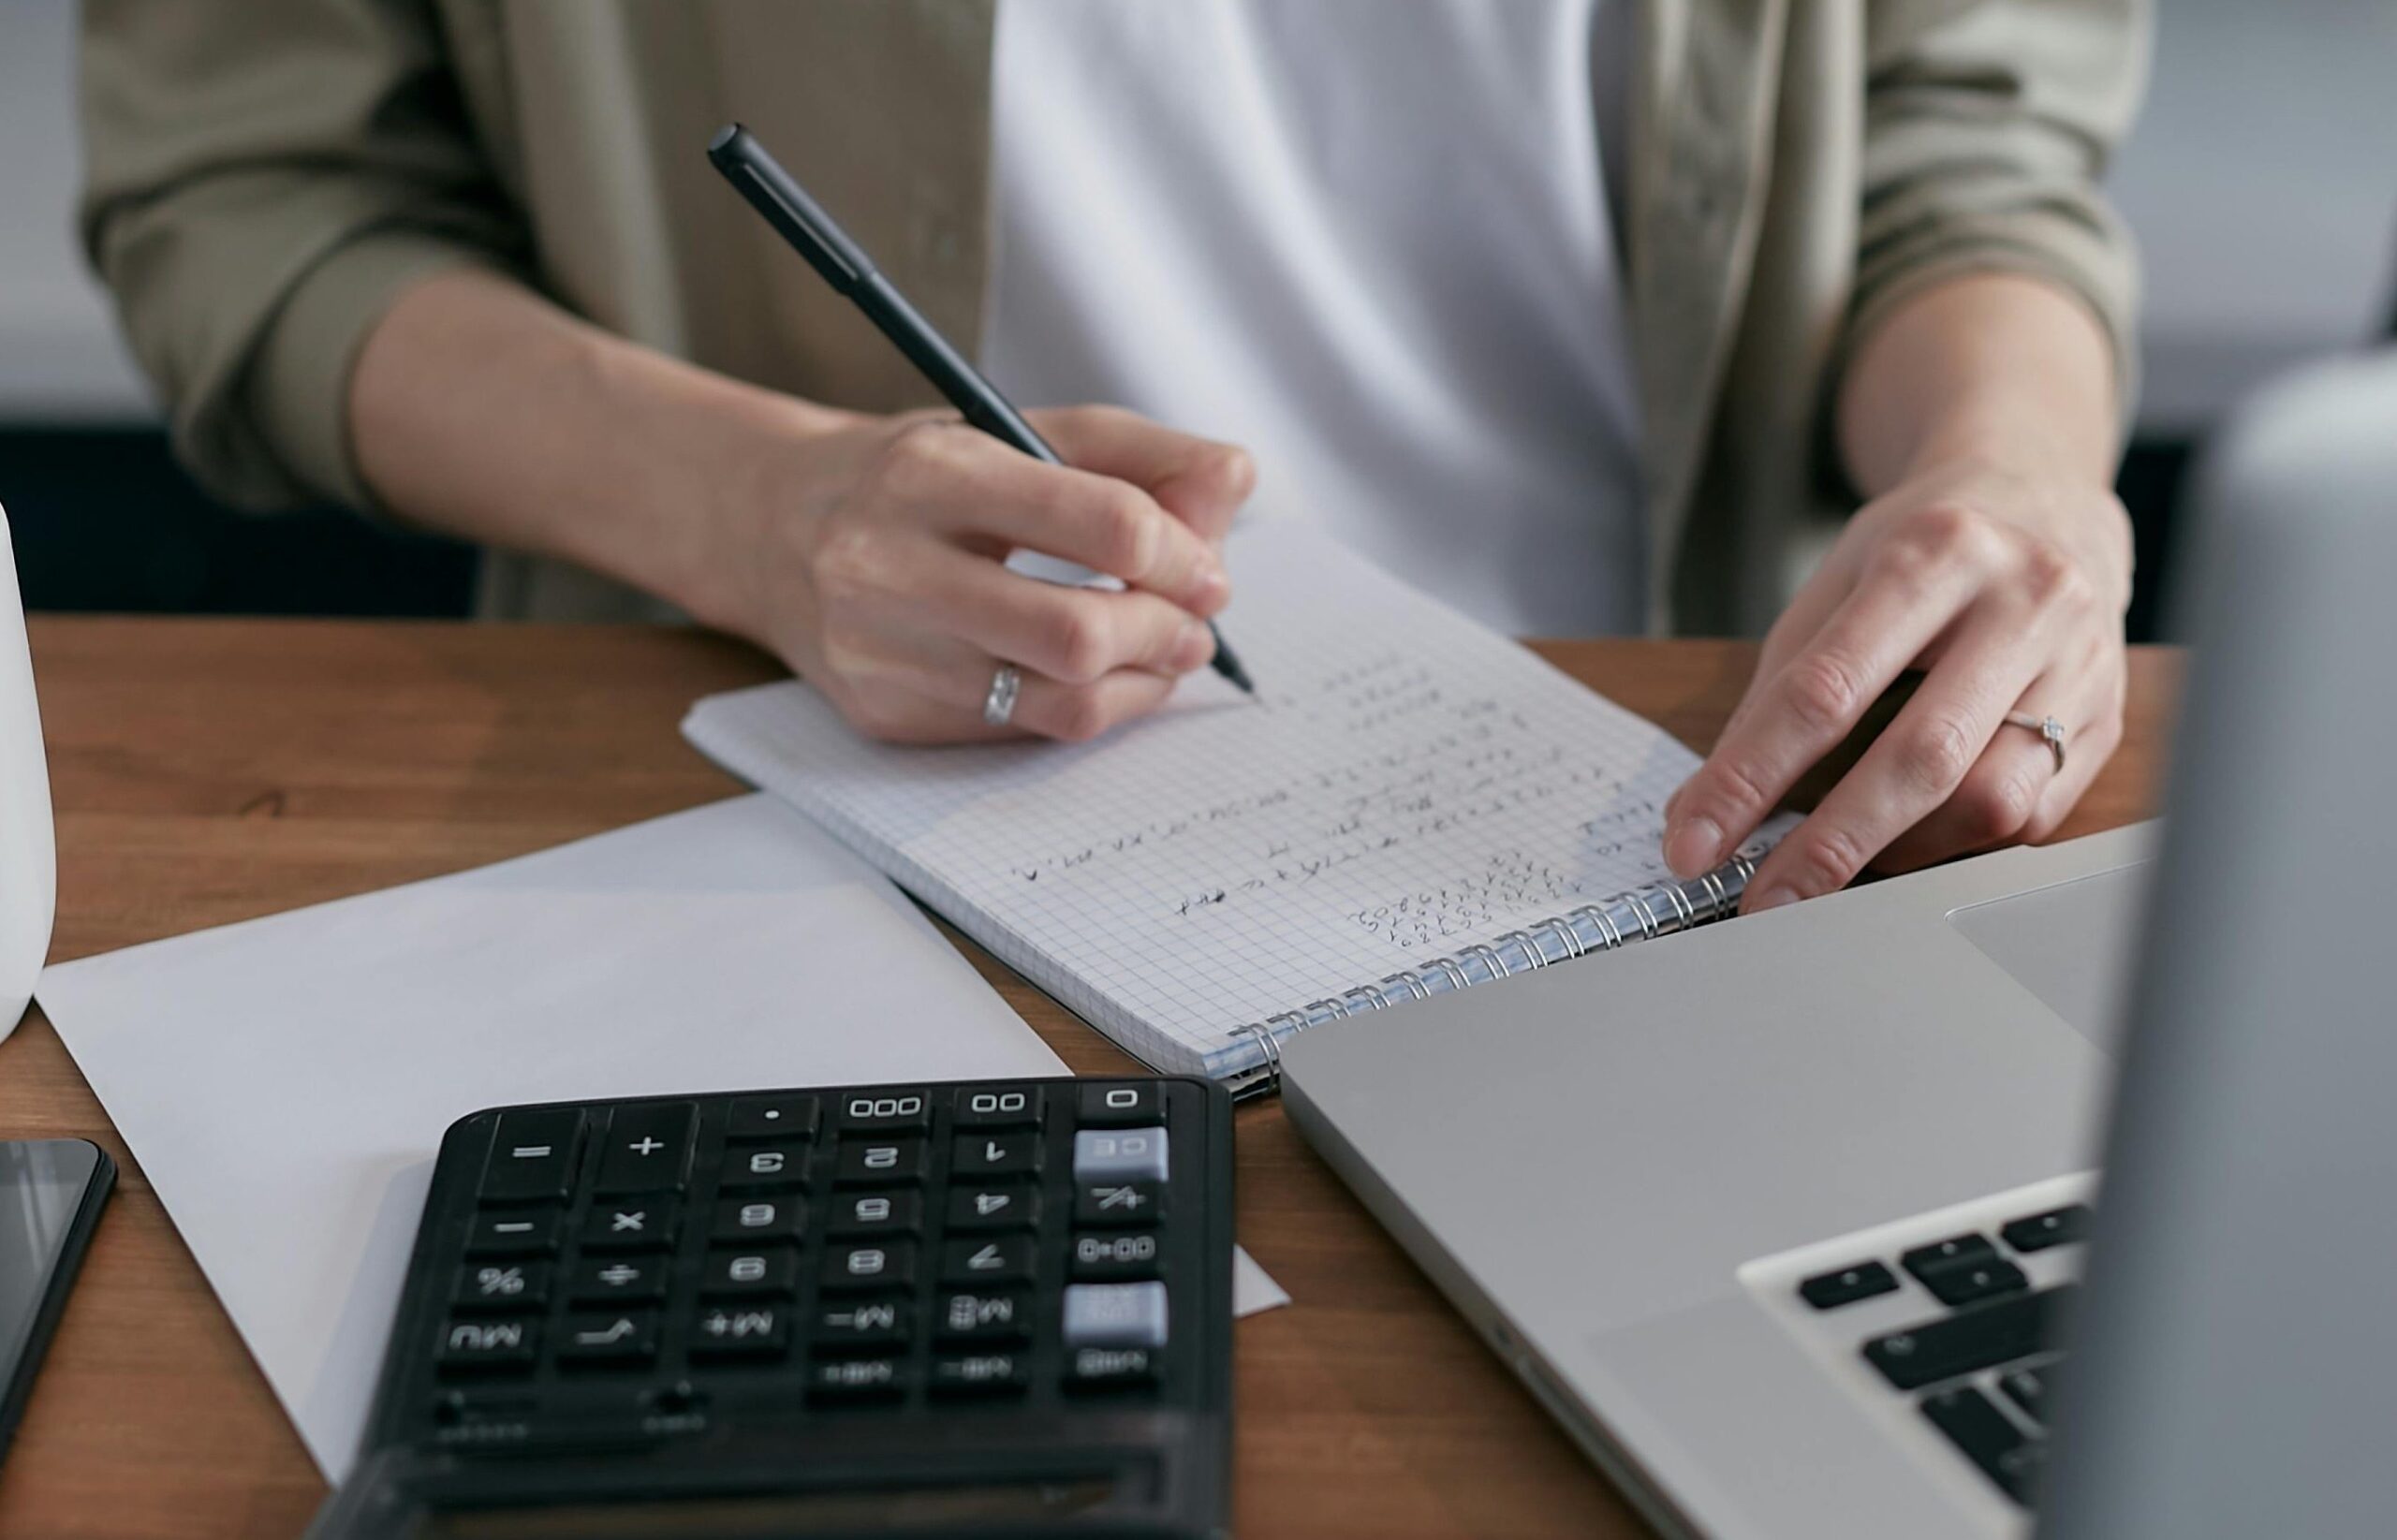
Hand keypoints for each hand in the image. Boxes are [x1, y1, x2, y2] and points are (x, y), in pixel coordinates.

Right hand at [704, 404, 1254, 742]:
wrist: (773, 528)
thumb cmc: (922, 477)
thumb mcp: (1018, 430)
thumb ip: (1139, 453)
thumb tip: (1234, 485)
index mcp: (932, 472)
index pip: (1102, 520)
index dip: (1181, 553)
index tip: (1207, 568)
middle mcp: (888, 565)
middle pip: (1078, 633)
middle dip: (1164, 632)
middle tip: (1194, 624)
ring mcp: (879, 651)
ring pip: (1058, 702)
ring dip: (1140, 683)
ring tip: (1160, 651)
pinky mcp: (882, 715)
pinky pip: (1019, 731)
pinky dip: (1083, 706)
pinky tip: (1095, 675)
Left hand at [1661, 454, 2132, 909]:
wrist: (2044, 500)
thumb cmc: (1925, 549)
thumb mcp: (1837, 581)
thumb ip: (1778, 687)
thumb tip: (1711, 806)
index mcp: (1934, 553)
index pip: (1825, 689)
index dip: (1750, 777)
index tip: (1694, 843)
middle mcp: (2024, 601)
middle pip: (1921, 756)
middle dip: (1829, 845)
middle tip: (1764, 902)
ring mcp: (2081, 662)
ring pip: (1989, 799)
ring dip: (1898, 851)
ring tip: (1840, 862)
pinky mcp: (2109, 718)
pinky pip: (2028, 815)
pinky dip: (1953, 842)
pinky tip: (1910, 835)